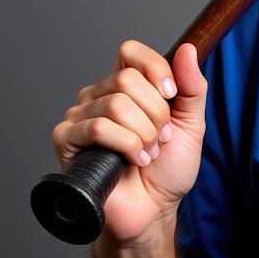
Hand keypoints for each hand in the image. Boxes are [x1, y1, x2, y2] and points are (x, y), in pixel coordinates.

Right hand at [51, 40, 207, 243]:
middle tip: (161, 138)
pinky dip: (127, 145)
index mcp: (126, 87)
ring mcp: (80, 117)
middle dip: (156, 114)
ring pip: (115, 105)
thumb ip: (192, 87)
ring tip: (148, 154)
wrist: (154, 209)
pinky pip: (97, 127)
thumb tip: (187, 48)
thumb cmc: (168, 169)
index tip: (172, 95)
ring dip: (144, 134)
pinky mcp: (66, 140)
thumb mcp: (192, 123)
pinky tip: (133, 161)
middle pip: (127, 80)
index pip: (130, 52)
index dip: (155, 68)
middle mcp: (99, 96)